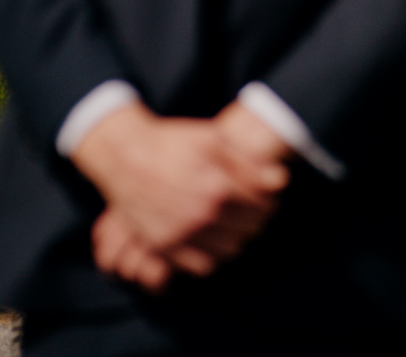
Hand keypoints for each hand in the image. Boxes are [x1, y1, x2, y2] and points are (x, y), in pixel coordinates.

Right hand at [71, 102, 289, 283]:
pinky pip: (202, 265)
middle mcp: (201, 215)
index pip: (262, 206)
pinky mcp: (164, 246)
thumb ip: (249, 163)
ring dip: (240, 238)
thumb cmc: (171, 142)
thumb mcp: (213, 140)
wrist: (125, 157)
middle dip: (257, 219)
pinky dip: (215, 255)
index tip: (269, 197)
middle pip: (249, 229)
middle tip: (255, 210)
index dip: (270, 201)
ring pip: (230, 250)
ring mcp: (181, 234)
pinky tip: (215, 238)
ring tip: (237, 224)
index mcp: (218, 187)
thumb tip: (280, 181)